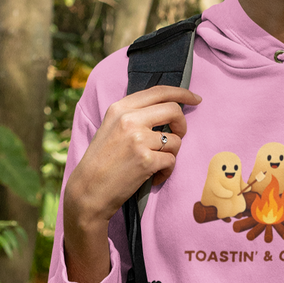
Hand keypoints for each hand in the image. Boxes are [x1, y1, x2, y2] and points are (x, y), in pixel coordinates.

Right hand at [63, 86, 200, 282]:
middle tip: (178, 136)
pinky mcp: (146, 160)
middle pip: (174, 110)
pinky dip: (166, 171)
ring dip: (171, 154)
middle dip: (182, 125)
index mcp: (120, 108)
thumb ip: (134, 115)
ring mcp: (139, 139)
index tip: (196, 99)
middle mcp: (129, 119)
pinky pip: (172, 161)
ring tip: (155, 164)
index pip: (159, 91)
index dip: (182, 93)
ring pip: (176, 140)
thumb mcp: (111, 128)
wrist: (88, 190)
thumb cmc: (101, 162)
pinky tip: (153, 177)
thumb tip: (166, 110)